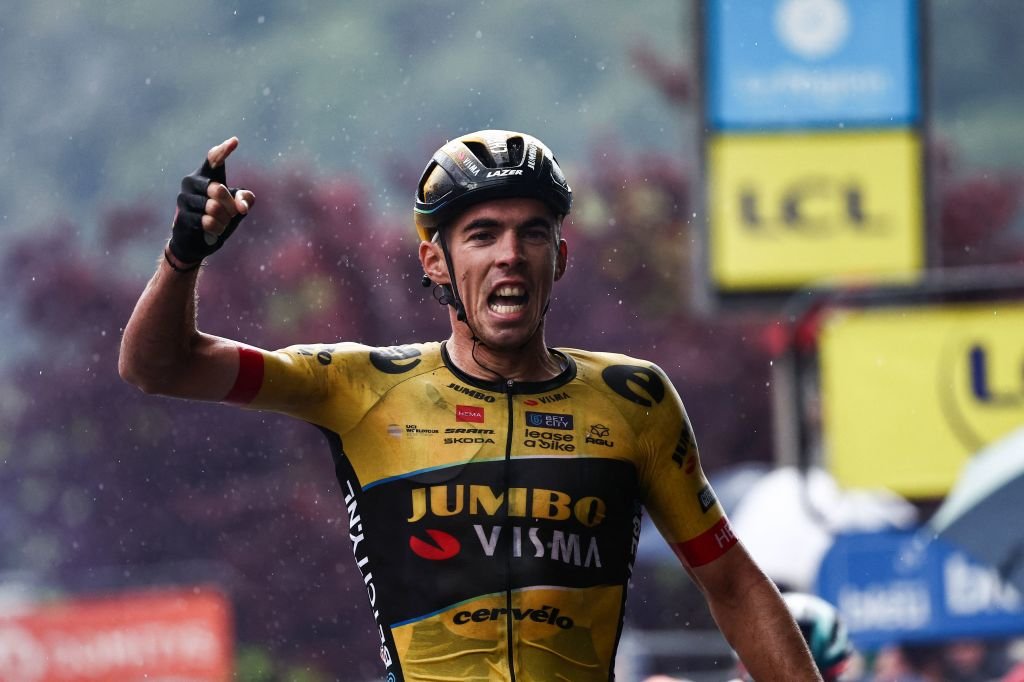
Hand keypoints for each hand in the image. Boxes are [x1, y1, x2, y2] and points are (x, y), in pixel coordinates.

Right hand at [168, 137, 256, 264]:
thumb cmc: (220, 217)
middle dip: (230, 206)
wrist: (198, 240)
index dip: (224, 151)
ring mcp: (184, 198)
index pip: (214, 159)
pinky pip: (207, 221)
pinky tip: (215, 231)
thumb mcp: (237, 207)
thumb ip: (245, 199)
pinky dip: (217, 229)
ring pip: (213, 207)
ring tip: (222, 223)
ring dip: (224, 220)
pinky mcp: (182, 215)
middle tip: (231, 214)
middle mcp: (191, 182)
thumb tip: (242, 206)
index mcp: (206, 175)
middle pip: (218, 189)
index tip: (235, 141)